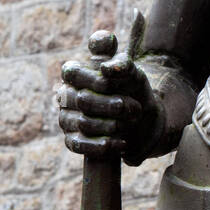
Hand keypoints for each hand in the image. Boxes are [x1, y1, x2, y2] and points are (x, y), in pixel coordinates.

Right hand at [57, 21, 160, 159]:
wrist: (144, 119)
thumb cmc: (132, 90)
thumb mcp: (134, 74)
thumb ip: (122, 64)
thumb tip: (105, 69)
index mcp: (74, 74)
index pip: (73, 73)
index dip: (97, 80)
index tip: (118, 85)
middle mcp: (65, 96)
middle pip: (83, 100)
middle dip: (114, 105)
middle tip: (136, 108)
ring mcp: (66, 119)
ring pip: (85, 123)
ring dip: (114, 125)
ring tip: (132, 122)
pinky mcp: (71, 141)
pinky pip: (79, 145)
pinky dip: (103, 145)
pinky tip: (122, 143)